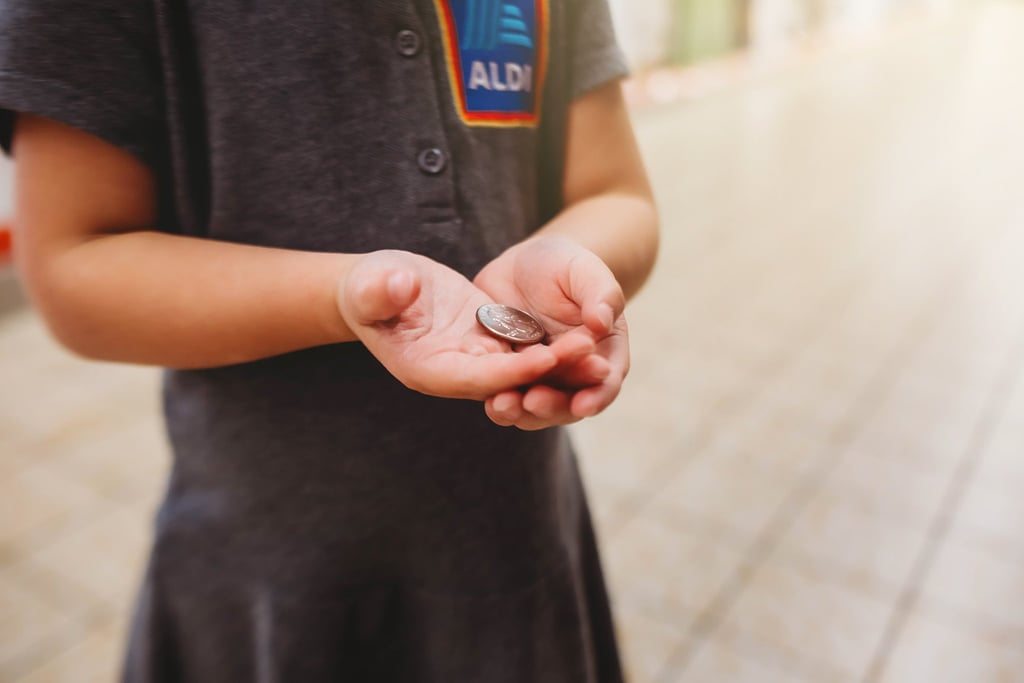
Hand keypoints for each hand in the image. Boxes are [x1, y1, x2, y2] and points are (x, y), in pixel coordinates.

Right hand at [338, 250, 593, 399]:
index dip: (513, 370)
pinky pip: (527, 352)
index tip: (546, 357)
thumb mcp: (370, 284)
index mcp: (427, 370)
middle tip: (592, 361)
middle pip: (512, 382)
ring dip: (562, 368)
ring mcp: (477, 361)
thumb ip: (379, 290)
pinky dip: (556, 351)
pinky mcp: (491, 343)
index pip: (477, 377)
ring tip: (599, 355)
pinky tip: (588, 339)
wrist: (381, 287)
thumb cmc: (368, 287)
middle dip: (551, 376)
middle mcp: (458, 374)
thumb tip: (397, 285)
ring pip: (526, 372)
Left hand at [473, 236, 628, 429]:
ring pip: (534, 407)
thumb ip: (600, 293)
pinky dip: (498, 400)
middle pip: (568, 403)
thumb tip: (602, 322)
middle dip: (551, 407)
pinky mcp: (510, 375)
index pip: (605, 382)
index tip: (582, 404)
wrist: (525, 265)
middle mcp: (574, 374)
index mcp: (603, 353)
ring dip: (521, 412)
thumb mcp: (584, 270)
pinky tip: (487, 399)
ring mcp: (540, 378)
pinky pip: (505, 394)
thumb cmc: (564, 265)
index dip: (596, 396)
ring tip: (503, 405)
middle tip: (534, 401)